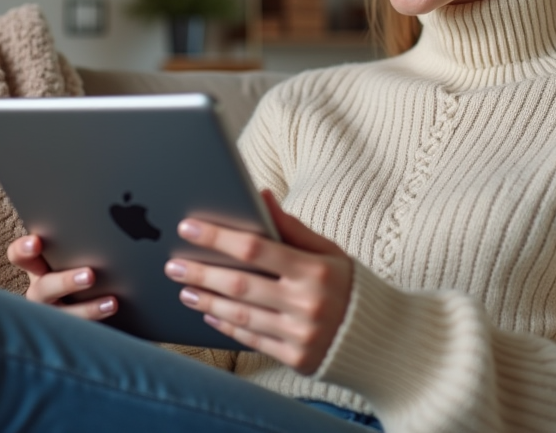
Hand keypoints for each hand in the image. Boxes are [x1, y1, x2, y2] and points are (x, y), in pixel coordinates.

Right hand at [7, 235, 117, 320]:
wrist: (90, 301)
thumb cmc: (77, 266)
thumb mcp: (69, 257)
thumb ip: (76, 246)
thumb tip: (109, 225)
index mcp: (37, 268)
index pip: (19, 256)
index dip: (23, 250)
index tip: (36, 242)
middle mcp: (40, 292)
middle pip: (44, 288)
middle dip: (65, 282)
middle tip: (90, 275)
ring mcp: (52, 314)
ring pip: (64, 315)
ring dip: (88, 309)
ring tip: (111, 302)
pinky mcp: (67, 332)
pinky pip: (80, 331)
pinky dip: (99, 322)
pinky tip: (113, 313)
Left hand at [163, 190, 352, 374]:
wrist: (382, 338)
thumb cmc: (349, 286)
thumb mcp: (330, 251)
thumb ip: (293, 228)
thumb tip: (261, 197)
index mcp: (316, 270)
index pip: (257, 249)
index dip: (219, 238)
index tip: (189, 228)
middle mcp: (308, 303)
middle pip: (241, 285)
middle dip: (201, 273)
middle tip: (173, 265)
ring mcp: (301, 334)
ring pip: (241, 315)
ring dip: (207, 302)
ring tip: (185, 290)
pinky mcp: (296, 358)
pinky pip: (252, 340)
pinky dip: (228, 327)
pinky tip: (210, 315)